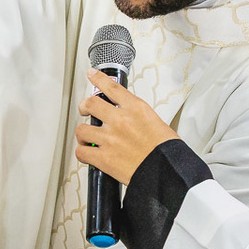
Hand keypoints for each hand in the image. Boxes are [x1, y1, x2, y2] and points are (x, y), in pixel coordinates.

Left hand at [75, 69, 178, 184]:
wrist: (167, 172)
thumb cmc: (168, 152)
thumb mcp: (159, 124)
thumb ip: (140, 119)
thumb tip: (132, 121)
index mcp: (136, 109)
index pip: (112, 87)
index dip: (98, 79)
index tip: (92, 75)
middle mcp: (120, 120)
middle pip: (90, 103)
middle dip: (84, 106)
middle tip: (85, 110)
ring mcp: (110, 138)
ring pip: (81, 129)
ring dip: (82, 134)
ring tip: (87, 137)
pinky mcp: (103, 158)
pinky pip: (81, 151)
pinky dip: (82, 152)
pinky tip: (88, 153)